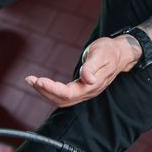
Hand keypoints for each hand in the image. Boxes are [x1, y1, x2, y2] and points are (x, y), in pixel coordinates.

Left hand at [26, 34, 140, 107]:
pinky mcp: (81, 89)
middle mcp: (88, 92)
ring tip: (31, 81)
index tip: (39, 80)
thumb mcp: (101, 53)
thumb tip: (88, 79)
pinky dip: (51, 91)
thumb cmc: (110, 51)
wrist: (120, 53)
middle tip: (30, 79)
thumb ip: (93, 67)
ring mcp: (85, 92)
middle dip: (44, 92)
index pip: (69, 93)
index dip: (52, 89)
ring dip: (45, 93)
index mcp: (92, 85)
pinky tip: (42, 83)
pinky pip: (64, 95)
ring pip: (62, 100)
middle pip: (62, 100)